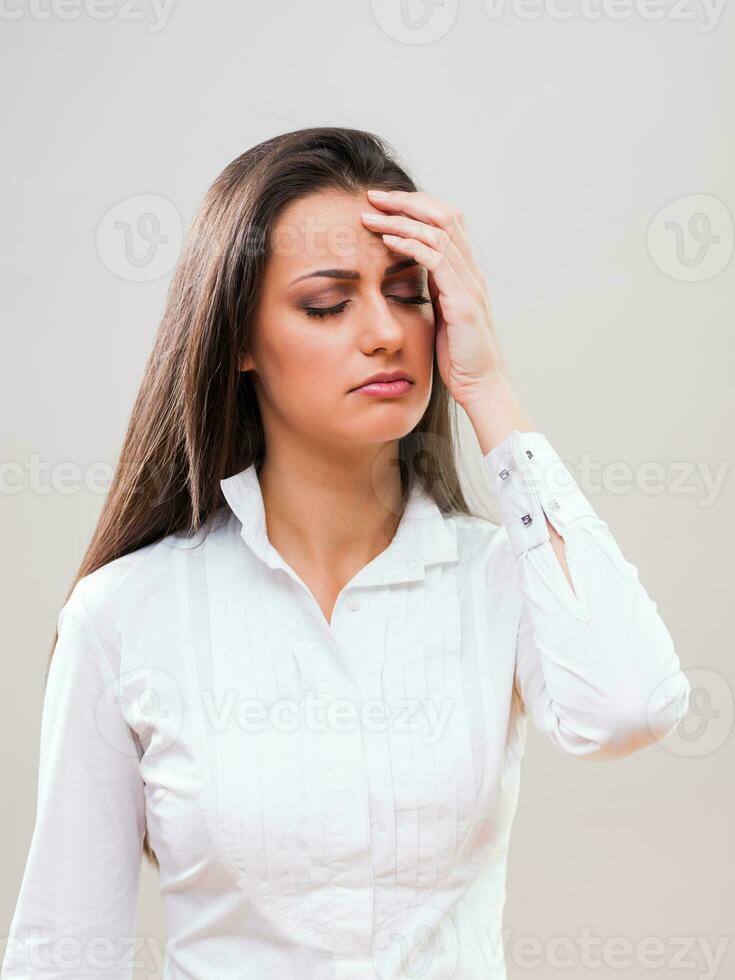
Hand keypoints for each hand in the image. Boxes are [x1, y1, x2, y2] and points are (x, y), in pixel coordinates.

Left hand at [361, 188, 508, 407]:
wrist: (481, 387)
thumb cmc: (457, 357)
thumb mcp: (440, 316)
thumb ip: (431, 290)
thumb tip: (407, 273)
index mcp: (465, 273)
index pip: (445, 221)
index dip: (415, 206)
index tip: (383, 203)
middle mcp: (471, 272)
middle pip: (443, 215)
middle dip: (406, 201)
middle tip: (373, 195)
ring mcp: (470, 285)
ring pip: (438, 232)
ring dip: (402, 219)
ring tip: (372, 214)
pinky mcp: (464, 302)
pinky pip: (437, 260)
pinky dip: (410, 245)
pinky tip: (387, 240)